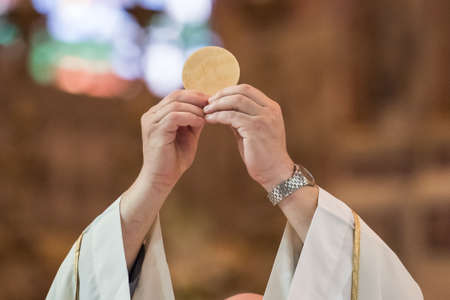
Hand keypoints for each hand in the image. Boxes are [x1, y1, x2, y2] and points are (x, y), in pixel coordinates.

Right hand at [120, 89, 207, 269]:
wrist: (162, 180)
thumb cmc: (174, 159)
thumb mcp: (188, 135)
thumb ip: (194, 120)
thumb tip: (209, 107)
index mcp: (157, 114)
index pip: (177, 95)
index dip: (195, 95)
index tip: (213, 100)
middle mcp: (151, 115)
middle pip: (176, 95)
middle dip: (197, 98)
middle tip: (213, 104)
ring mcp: (151, 122)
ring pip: (176, 104)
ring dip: (195, 109)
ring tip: (207, 117)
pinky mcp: (155, 131)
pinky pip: (174, 116)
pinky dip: (190, 117)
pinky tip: (200, 124)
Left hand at [204, 84, 293, 191]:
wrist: (275, 172)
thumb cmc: (263, 154)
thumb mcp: (253, 131)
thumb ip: (241, 118)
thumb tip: (223, 108)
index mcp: (271, 107)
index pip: (247, 89)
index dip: (229, 90)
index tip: (215, 98)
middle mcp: (270, 110)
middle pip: (241, 91)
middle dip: (221, 95)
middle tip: (208, 103)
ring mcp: (264, 118)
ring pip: (236, 101)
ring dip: (217, 105)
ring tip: (206, 111)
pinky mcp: (255, 129)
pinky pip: (231, 116)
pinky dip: (218, 116)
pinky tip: (209, 120)